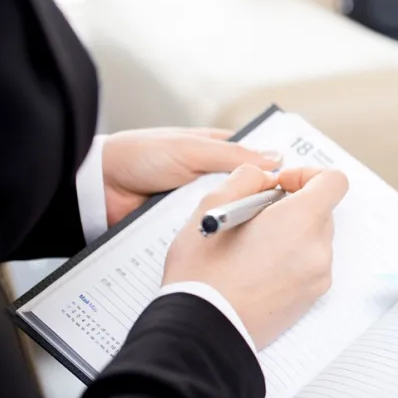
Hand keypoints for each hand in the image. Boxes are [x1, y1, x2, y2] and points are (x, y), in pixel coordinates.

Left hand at [102, 127, 284, 226]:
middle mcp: (211, 179)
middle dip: (263, 204)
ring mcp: (199, 205)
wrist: (96, 189)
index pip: (257, 161)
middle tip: (288, 217)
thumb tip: (276, 159)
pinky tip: (234, 248)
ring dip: (240, 225)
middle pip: (248, 194)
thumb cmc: (139, 156)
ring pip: (231, 217)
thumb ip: (233, 156)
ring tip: (266, 237)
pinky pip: (208, 234)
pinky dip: (216, 239)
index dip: (278, 172)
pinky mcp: (185, 228)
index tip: (301, 185)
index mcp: (216, 151)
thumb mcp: (190, 150)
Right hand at [164, 165, 349, 347]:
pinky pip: (309, 266)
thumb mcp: (212, 207)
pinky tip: (256, 271)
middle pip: (322, 211)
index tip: (280, 185)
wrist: (204, 331)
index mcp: (301, 221)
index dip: (308, 175)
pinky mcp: (311, 299)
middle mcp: (318, 249)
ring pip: (313, 240)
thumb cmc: (203, 273)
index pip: (334, 182)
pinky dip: (290, 260)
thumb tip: (266, 178)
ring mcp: (318, 278)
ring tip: (250, 249)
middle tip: (254, 217)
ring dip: (289, 235)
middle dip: (292, 207)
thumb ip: (246, 178)